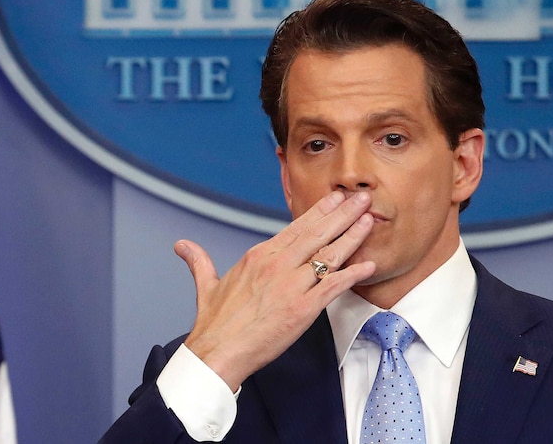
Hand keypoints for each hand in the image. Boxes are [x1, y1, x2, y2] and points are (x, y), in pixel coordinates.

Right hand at [174, 191, 376, 390]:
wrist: (216, 355)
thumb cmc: (214, 325)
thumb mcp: (207, 286)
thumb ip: (200, 261)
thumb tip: (182, 246)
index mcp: (258, 256)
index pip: (296, 227)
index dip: (320, 212)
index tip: (336, 199)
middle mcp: (277, 265)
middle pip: (317, 233)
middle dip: (344, 214)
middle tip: (363, 198)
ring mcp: (291, 285)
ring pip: (329, 254)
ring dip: (353, 236)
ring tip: (370, 220)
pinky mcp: (302, 308)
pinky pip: (334, 286)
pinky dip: (353, 275)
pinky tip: (369, 265)